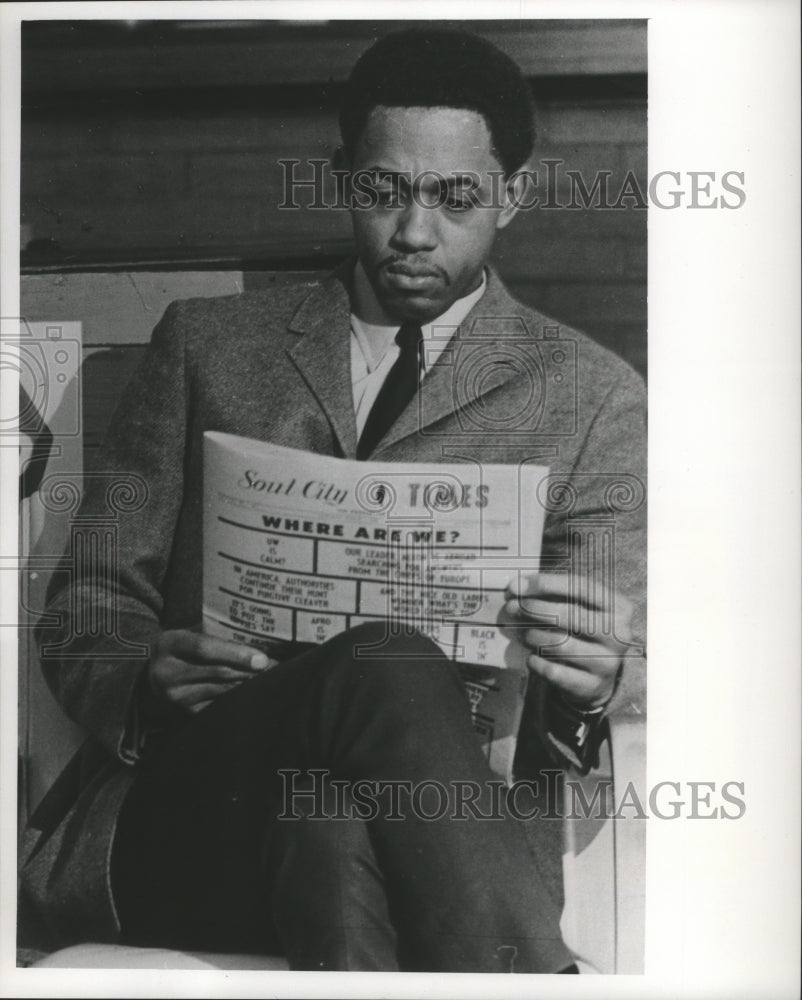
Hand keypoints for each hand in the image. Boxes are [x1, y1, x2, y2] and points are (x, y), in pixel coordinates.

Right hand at [144, 628, 274, 716]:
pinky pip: (221, 704)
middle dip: (251, 670)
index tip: (262, 658)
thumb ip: (214, 632)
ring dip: (250, 684)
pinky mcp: (186, 711)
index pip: (205, 649)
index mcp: (169, 644)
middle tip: (276, 666)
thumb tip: (255, 634)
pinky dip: (240, 696)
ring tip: (271, 677)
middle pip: (218, 672)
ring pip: (223, 690)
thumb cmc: (181, 645)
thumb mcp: (188, 632)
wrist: (152, 671)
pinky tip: (255, 690)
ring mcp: (176, 696)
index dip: (236, 653)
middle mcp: (168, 672)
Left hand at [503, 572, 632, 709]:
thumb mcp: (579, 608)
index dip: (546, 583)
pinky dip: (535, 661)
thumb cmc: (583, 633)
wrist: (598, 679)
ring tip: (522, 633)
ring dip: (532, 636)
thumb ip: (551, 594)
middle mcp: (619, 634)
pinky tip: (531, 656)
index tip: (517, 584)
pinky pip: (553, 671)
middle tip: (512, 607)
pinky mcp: (592, 686)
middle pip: (570, 615)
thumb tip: (516, 587)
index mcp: (619, 607)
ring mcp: (608, 662)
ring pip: (559, 644)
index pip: (580, 587)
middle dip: (534, 609)